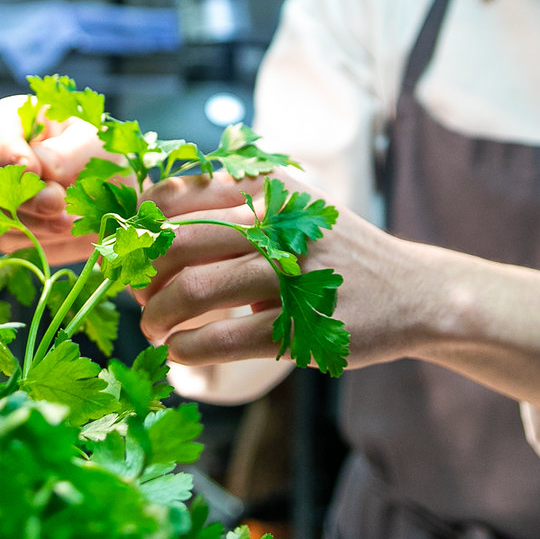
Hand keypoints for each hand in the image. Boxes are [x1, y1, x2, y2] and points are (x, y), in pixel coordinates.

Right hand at [0, 94, 99, 259]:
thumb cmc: (102, 158)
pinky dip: (34, 238)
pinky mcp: (0, 225)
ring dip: (31, 219)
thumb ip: (65, 153)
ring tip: (68, 219)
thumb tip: (29, 170)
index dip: (10, 152)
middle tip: (56, 203)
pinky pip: (3, 235)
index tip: (33, 171)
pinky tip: (61, 231)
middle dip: (18, 191)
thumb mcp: (94, 145)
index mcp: (15, 120)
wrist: (112, 202)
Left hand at [137, 171, 430, 369]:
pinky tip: (180, 353)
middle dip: (140, 278)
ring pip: (193, 291)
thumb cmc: (331, 252)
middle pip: (174, 243)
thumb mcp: (289, 208)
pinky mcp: (301, 326)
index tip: (128, 254)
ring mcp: (293, 274)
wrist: (412, 291)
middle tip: (137, 299)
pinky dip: (187, 349)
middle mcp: (279, 221)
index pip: (174, 196)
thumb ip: (226, 209)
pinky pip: (222, 338)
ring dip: (157, 318)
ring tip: (155, 331)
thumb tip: (138, 232)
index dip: (136, 230)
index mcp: (269, 185)